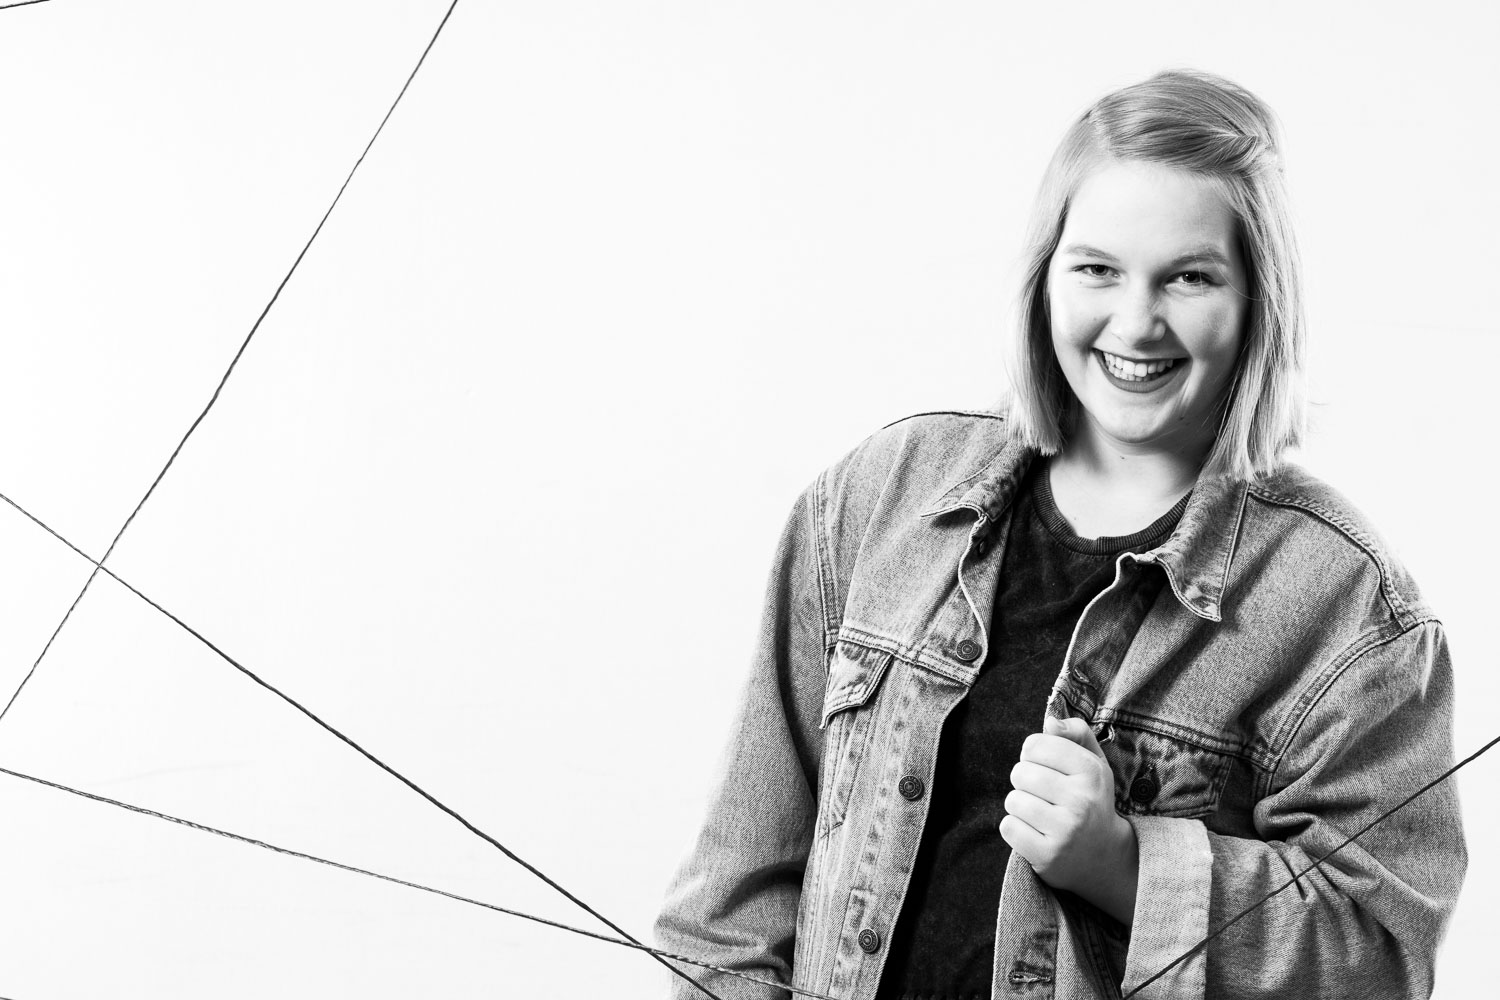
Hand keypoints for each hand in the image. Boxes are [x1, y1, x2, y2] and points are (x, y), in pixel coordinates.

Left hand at [1000, 716, 1138, 925]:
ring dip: (1020, 806)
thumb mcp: (1093, 762)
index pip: (1035, 745)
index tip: (1045, 766)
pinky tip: (1035, 831)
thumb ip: (1076, 732)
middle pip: (1020, 773)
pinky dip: (1015, 828)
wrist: (1104, 856)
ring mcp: (1065, 830)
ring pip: (1013, 801)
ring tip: (1041, 813)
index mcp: (1091, 771)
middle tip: (1043, 794)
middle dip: (1025, 781)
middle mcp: (1081, 800)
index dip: (1032, 754)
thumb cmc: (1090, 799)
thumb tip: (1049, 722)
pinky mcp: (1048, 855)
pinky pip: (1008, 827)